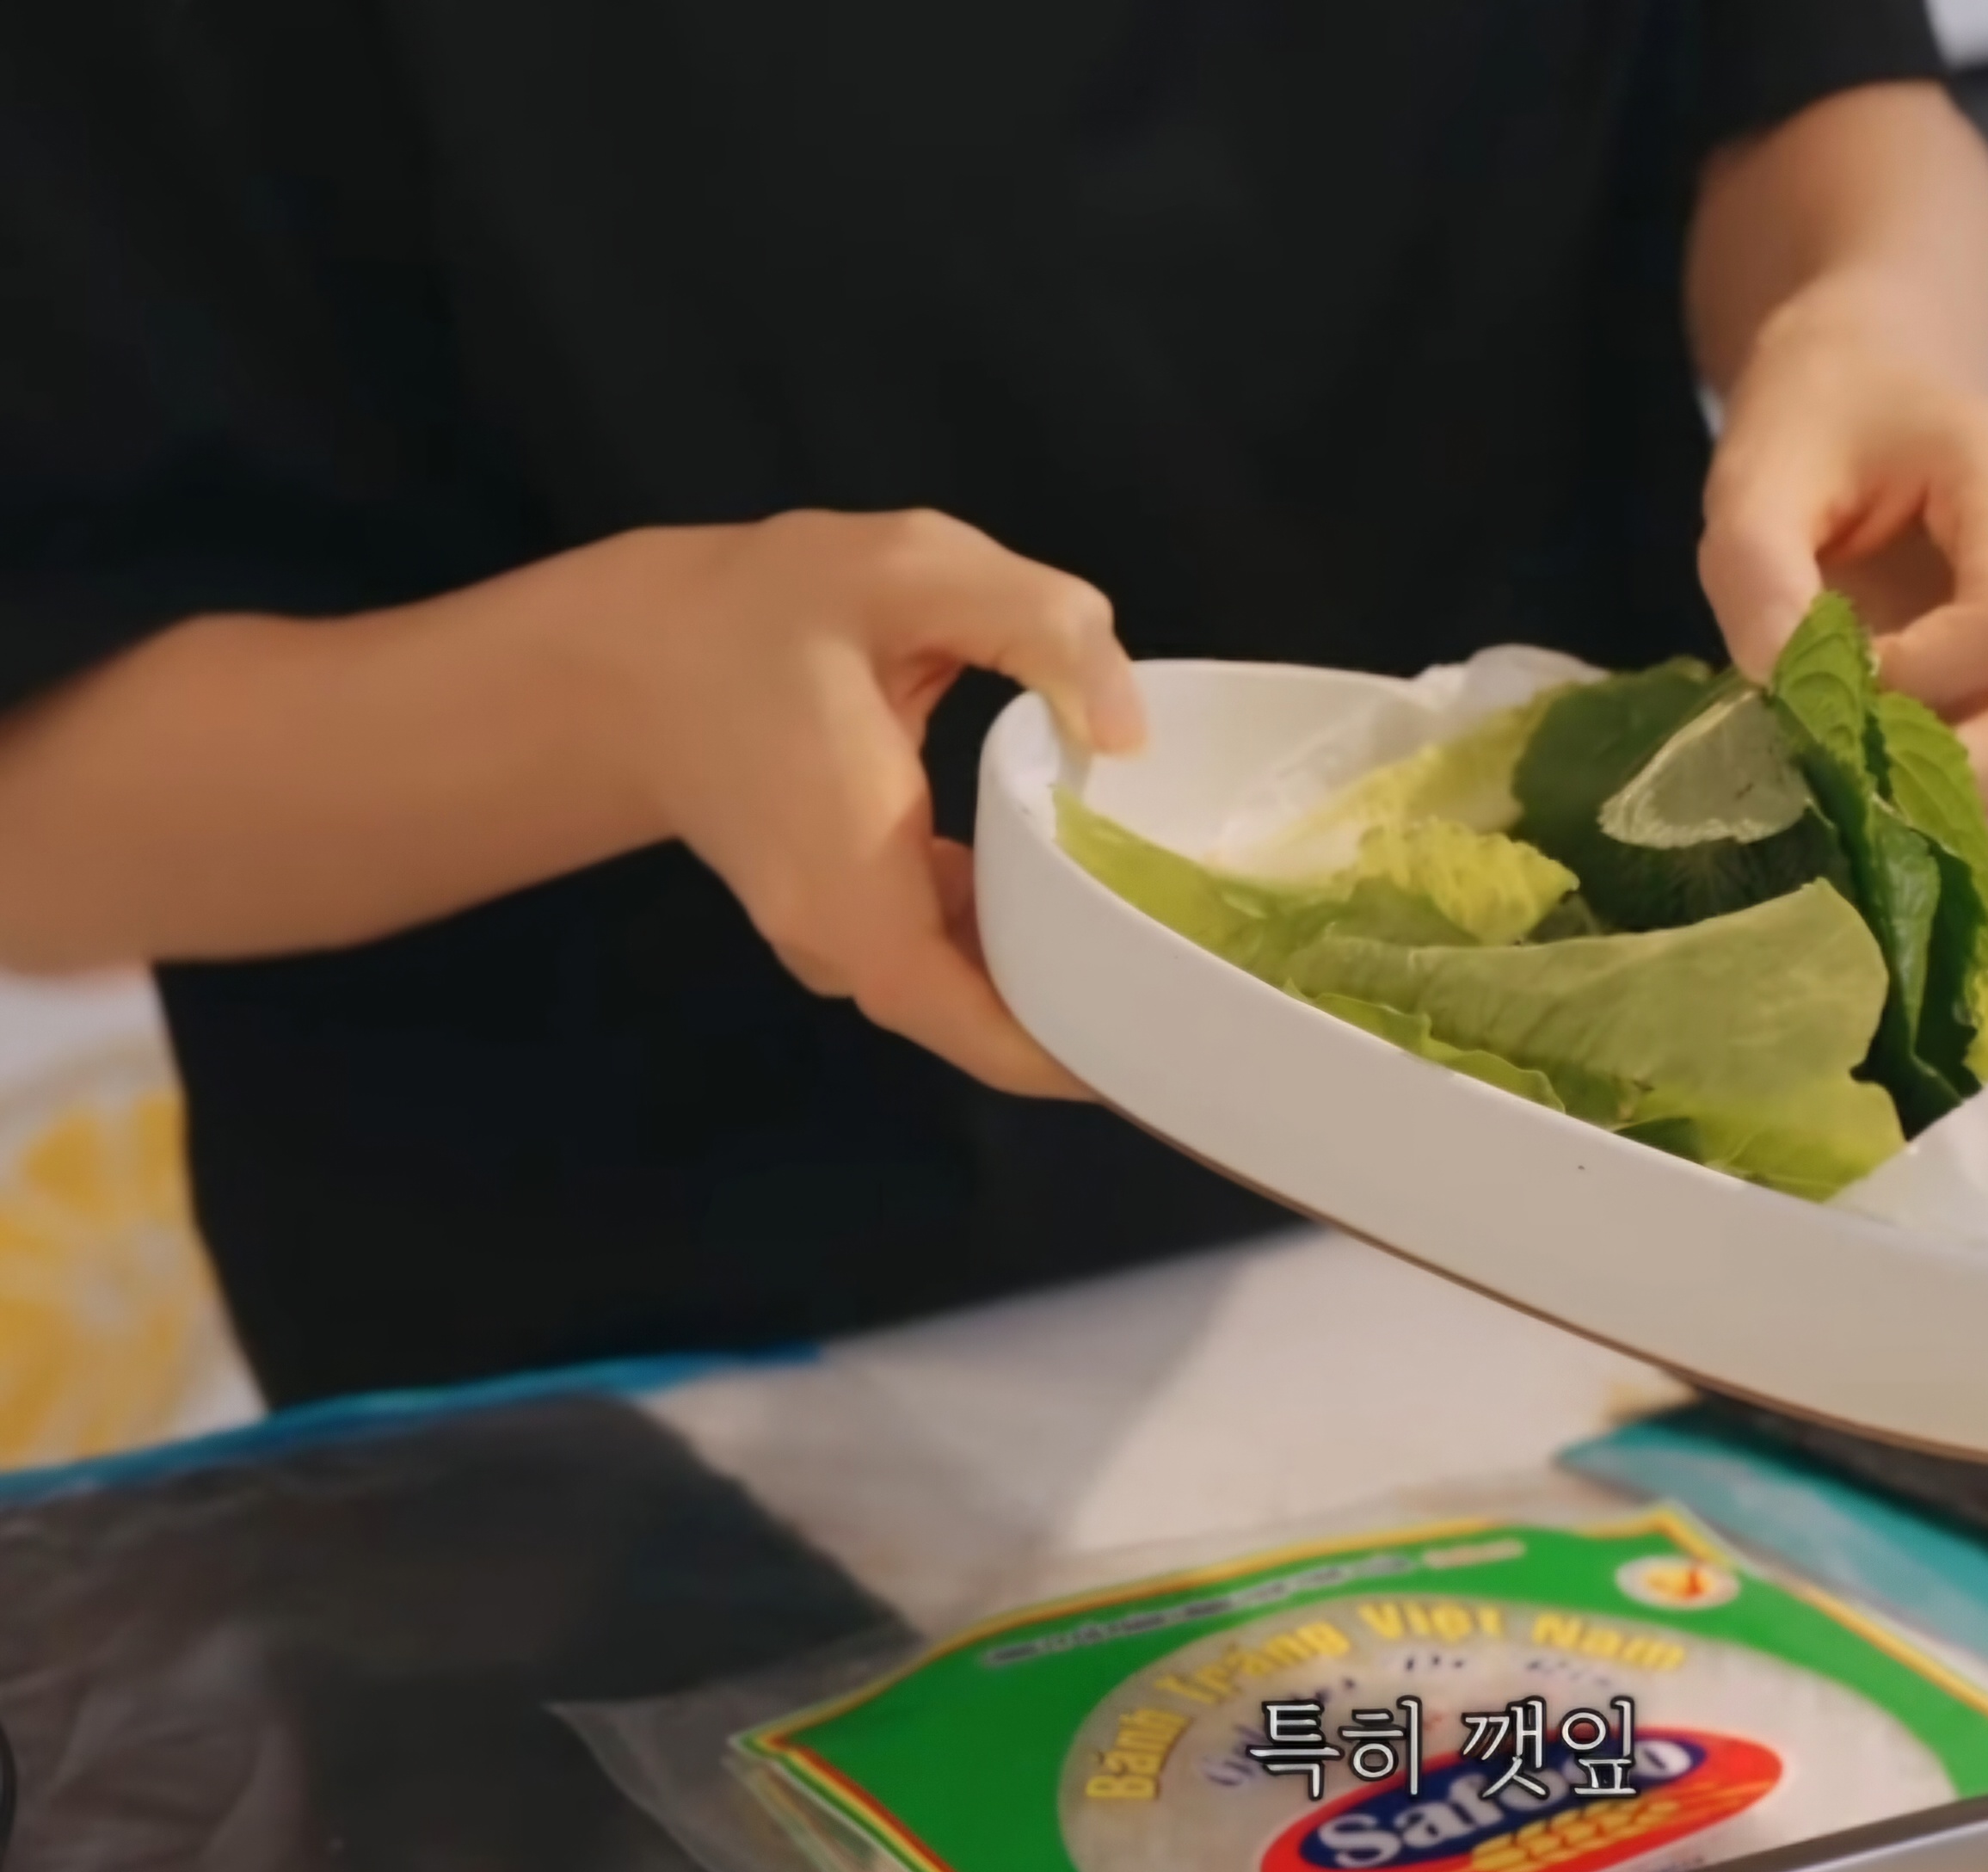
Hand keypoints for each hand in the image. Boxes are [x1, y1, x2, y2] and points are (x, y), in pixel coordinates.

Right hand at [570, 509, 1144, 1097]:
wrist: (632, 656)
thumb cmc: (765, 611)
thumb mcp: (912, 572)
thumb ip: (1038, 626)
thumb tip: (1126, 729)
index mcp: (859, 895)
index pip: (992, 1032)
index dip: (1095, 1055)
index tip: (1198, 1038)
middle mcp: (846, 950)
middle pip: (996, 1026)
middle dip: (1107, 1014)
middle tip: (1227, 980)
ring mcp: (839, 947)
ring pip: (975, 993)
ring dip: (1068, 971)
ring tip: (1186, 942)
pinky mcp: (845, 924)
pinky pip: (951, 956)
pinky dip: (1020, 937)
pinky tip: (1095, 893)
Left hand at [1697, 310, 1987, 866]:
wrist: (1875, 396)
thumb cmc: (1816, 430)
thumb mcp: (1753, 476)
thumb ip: (1757, 575)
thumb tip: (1796, 702)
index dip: (1920, 685)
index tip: (1828, 687)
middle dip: (1965, 783)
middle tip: (1856, 794)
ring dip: (1982, 819)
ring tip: (1878, 803)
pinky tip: (1909, 800)